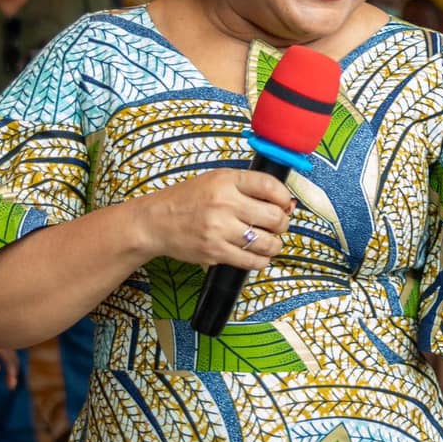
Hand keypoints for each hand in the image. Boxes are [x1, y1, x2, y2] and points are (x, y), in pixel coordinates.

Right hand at [136, 170, 294, 270]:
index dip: (285, 198)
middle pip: (275, 217)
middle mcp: (224, 203)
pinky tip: (256, 255)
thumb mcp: (216, 180)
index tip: (284, 204)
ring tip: (268, 241)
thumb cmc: (187, 200)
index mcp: (226, 180)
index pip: (271, 186)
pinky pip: (252, 261)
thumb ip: (249, 187)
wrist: (155, 222)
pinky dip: (261, 261)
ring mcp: (220, 230)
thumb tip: (287, 204)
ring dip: (274, 245)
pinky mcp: (215, 252)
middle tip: (276, 225)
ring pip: (267, 243)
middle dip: (282, 224)